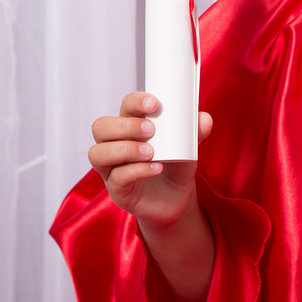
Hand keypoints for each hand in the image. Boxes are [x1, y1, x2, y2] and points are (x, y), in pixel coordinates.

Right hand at [88, 92, 212, 228]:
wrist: (178, 199)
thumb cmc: (176, 165)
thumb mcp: (189, 146)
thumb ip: (196, 132)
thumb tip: (204, 118)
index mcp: (131, 127)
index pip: (123, 107)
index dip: (134, 102)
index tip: (153, 103)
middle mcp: (115, 145)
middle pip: (100, 127)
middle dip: (125, 125)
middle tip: (152, 130)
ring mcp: (112, 169)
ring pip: (97, 153)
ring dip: (125, 149)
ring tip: (151, 152)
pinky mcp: (118, 191)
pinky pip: (116, 178)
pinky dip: (136, 170)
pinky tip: (156, 168)